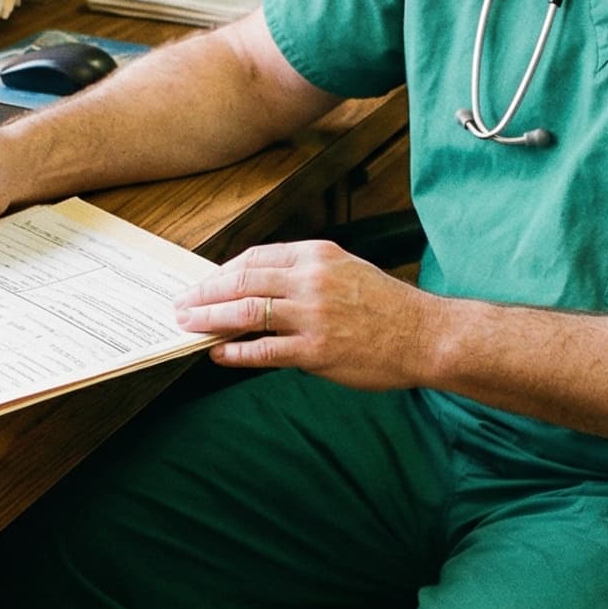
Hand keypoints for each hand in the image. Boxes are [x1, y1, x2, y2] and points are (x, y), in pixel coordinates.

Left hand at [174, 240, 439, 390]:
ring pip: (245, 313)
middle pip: (242, 281)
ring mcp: (312, 315)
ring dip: (209, 320)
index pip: (255, 257)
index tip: (204, 283)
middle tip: (181, 304)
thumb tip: (258, 287)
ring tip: (188, 326)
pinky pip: (264, 351)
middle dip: (204, 294)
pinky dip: (235, 353)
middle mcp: (312, 280)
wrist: (426, 336)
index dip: (222, 272)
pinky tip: (218, 354)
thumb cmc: (388, 306)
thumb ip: (305, 274)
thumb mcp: (347, 270)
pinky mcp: (316, 350)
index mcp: (318, 255)